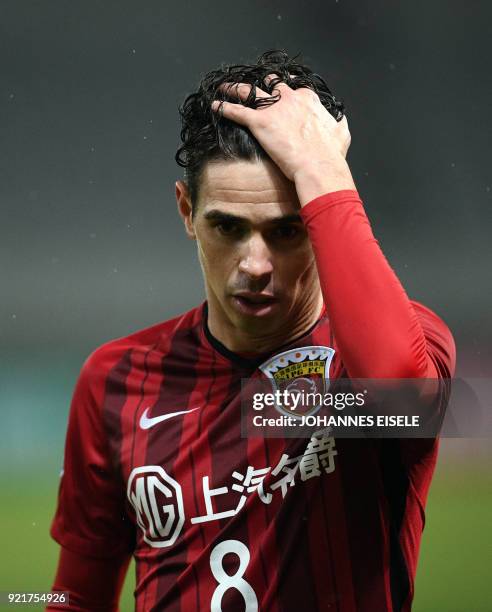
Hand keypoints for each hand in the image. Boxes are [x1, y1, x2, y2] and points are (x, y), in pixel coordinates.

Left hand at [212, 76, 355, 202]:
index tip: (284, 90)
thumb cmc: (330, 154)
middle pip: (271, 84)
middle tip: (254, 86)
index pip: (296, 88)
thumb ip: (338, 125)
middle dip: (262, 84)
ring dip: (236, 88)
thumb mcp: (341, 134)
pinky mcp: (259, 123)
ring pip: (250, 92)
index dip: (288, 89)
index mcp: (309, 101)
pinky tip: (215, 105)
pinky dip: (225, 107)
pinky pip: (238, 111)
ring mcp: (273, 109)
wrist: (318, 166)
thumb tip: (339, 123)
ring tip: (226, 87)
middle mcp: (290, 99)